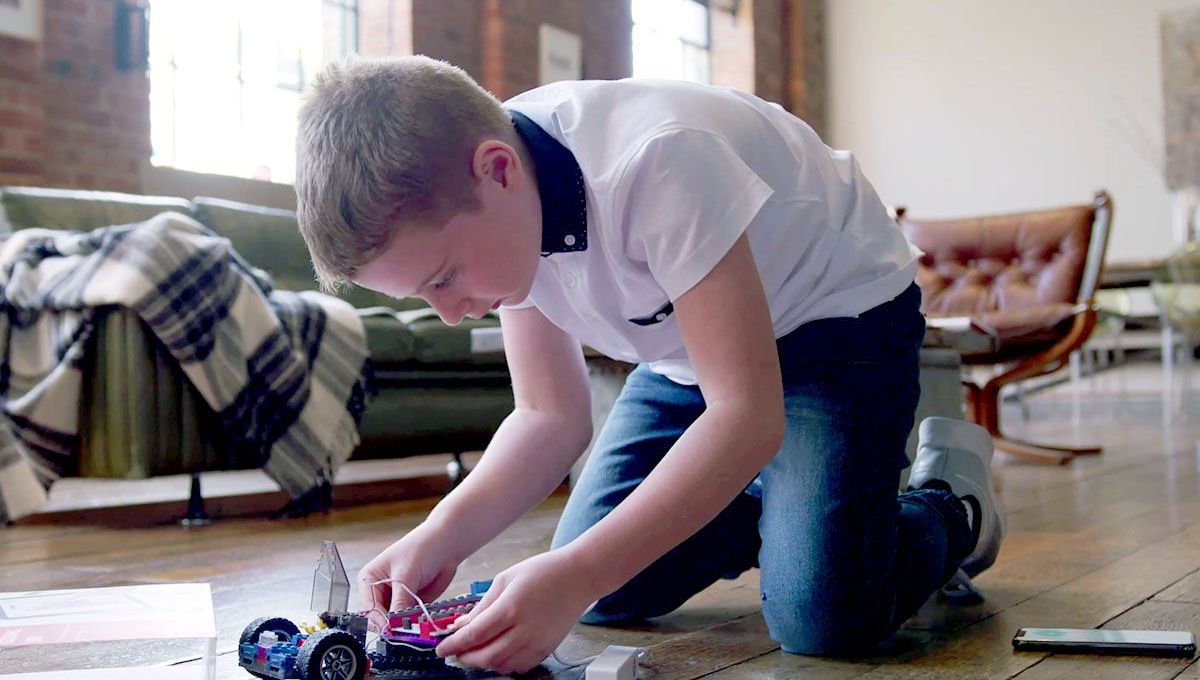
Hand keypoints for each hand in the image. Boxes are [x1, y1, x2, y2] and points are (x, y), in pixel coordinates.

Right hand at [357, 523, 458, 625]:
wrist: (446, 544)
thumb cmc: (422, 549)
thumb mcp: (407, 575)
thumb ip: (399, 601)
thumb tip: (393, 627)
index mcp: (369, 579)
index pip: (369, 608)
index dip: (380, 621)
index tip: (392, 630)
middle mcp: (379, 591)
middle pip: (380, 618)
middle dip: (392, 626)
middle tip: (406, 630)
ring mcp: (395, 598)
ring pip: (395, 622)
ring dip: (406, 626)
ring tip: (417, 625)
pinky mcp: (410, 604)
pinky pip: (410, 621)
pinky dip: (416, 624)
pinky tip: (423, 622)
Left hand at [434, 549, 597, 674]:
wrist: (578, 577)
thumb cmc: (543, 571)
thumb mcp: (505, 579)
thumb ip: (482, 605)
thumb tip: (462, 624)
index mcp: (510, 607)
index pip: (474, 635)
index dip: (454, 645)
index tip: (441, 649)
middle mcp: (524, 629)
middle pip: (486, 656)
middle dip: (466, 657)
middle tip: (456, 651)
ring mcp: (537, 642)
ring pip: (501, 665)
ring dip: (484, 662)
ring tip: (476, 650)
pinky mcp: (546, 649)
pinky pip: (519, 667)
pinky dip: (504, 664)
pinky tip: (499, 652)